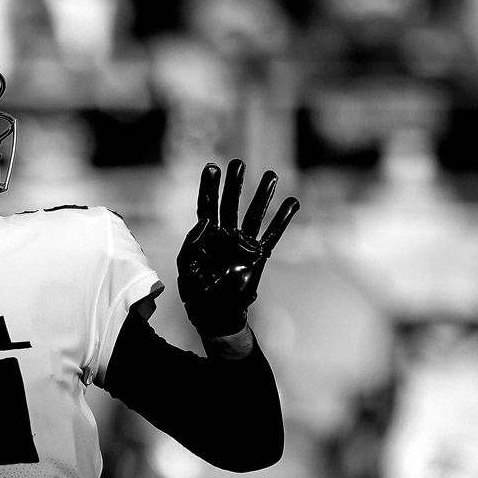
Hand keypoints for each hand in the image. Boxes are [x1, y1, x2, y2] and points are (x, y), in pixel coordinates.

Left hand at [177, 159, 298, 337]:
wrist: (214, 314)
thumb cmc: (195, 292)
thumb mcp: (185, 266)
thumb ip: (191, 242)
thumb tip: (204, 220)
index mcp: (205, 236)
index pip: (206, 205)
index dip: (209, 187)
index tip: (212, 166)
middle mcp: (225, 236)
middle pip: (230, 203)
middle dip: (234, 183)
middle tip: (238, 163)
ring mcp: (242, 244)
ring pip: (253, 214)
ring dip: (262, 195)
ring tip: (271, 174)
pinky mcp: (257, 256)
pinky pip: (272, 234)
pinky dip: (282, 219)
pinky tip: (292, 203)